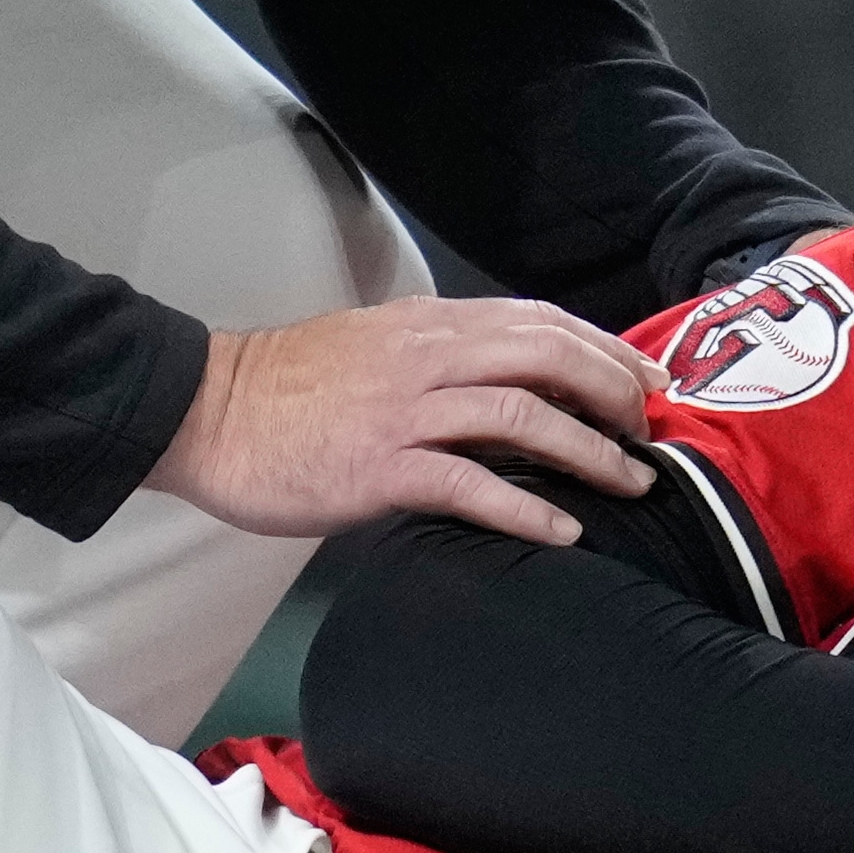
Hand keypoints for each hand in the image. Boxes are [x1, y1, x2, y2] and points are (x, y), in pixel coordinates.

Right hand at [151, 297, 658, 545]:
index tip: (646, 383)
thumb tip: (500, 382)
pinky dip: (526, 508)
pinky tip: (562, 531)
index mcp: (427, 324)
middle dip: (613, 393)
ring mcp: (403, 410)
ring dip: (590, 451)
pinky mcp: (379, 467)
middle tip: (648, 434)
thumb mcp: (372, 348)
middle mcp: (425, 356)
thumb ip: (436, 356)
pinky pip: (470, 482)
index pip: (539, 321)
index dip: (604, 349)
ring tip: (630, 482)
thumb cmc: (283, 391)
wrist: (204, 412)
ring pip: (522, 414)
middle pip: (548, 355)